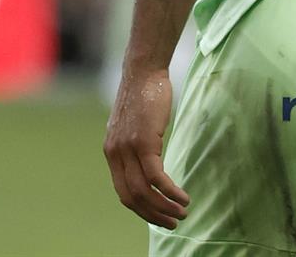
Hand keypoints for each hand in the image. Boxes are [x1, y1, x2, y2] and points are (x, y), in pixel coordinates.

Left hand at [104, 67, 188, 228]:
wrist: (143, 72)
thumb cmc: (144, 98)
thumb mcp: (134, 128)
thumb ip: (135, 149)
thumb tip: (149, 168)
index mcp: (111, 152)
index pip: (123, 193)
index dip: (142, 210)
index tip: (159, 217)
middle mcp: (115, 153)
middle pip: (132, 197)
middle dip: (154, 215)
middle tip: (173, 223)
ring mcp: (127, 148)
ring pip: (145, 191)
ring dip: (165, 207)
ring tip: (183, 212)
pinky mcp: (143, 142)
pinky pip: (157, 177)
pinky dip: (171, 192)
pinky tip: (184, 196)